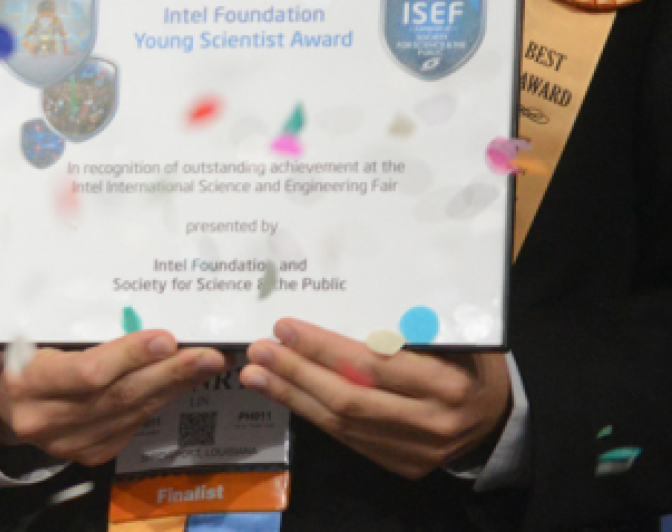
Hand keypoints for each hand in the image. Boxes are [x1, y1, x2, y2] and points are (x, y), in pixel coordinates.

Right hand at [0, 331, 225, 466]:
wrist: (4, 403)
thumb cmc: (26, 350)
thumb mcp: (38, 330)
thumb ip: (78, 323)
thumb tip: (138, 305)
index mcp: (28, 380)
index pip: (88, 372)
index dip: (130, 356)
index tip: (167, 338)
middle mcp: (46, 419)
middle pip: (119, 396)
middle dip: (170, 373)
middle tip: (209, 353)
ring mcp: (69, 443)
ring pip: (131, 413)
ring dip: (174, 387)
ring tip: (207, 362)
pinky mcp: (89, 454)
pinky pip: (132, 425)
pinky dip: (159, 401)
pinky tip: (182, 381)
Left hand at [240, 319, 510, 480]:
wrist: (499, 422)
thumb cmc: (476, 362)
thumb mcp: (462, 333)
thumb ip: (417, 321)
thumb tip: (353, 289)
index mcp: (446, 383)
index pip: (372, 366)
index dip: (325, 348)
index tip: (287, 326)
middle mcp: (429, 423)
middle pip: (349, 399)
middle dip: (298, 372)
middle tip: (259, 349)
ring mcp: (413, 451)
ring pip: (342, 425)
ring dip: (294, 397)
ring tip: (257, 373)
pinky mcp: (400, 466)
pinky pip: (349, 440)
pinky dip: (314, 416)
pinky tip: (287, 395)